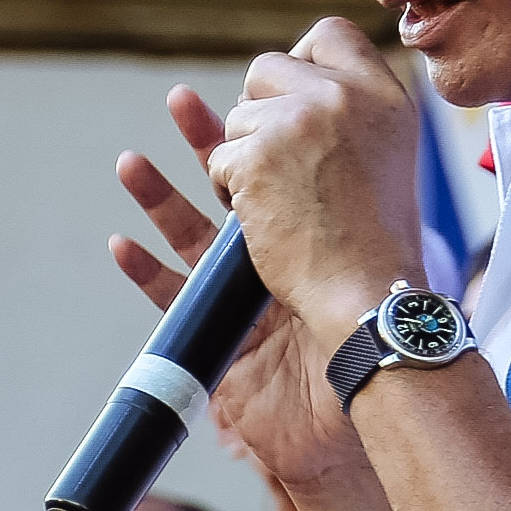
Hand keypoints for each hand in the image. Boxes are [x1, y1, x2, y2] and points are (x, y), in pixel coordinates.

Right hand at [111, 89, 367, 507]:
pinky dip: (144, 272)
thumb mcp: (373, 278)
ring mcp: (238, 297)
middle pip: (232, 189)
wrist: (355, 420)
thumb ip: (369, 226)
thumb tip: (387, 156)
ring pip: (189, 236)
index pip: (284, 169)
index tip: (260, 91)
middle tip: (182, 100)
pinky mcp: (213, 338)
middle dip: (205, 144)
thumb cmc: (372, 353)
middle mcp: (272, 258)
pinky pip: (170, 301)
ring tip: (129, 161)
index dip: (266, 134)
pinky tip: (123, 244)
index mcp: (312, 234)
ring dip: (158, 197)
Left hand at [205, 18, 430, 331]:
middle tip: (276, 160)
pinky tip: (259, 219)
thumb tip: (307, 84)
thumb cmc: (379, 247)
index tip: (291, 94)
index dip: (302, 61)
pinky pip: (217, 160)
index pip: (331, 35)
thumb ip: (353, 117)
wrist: (373, 299)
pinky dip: (227, 191)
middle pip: (268, 68)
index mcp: (385, 96)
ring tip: (279, 203)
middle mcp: (343, 97)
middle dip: (258, 112)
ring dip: (242, 158)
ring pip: (237, 118)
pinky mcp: (256, 160)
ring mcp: (297, 124)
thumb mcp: (387, 160)